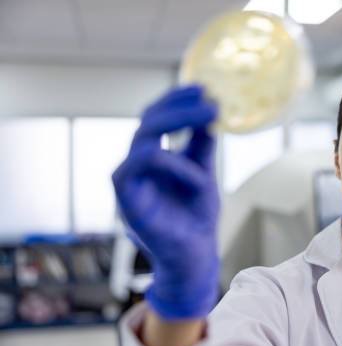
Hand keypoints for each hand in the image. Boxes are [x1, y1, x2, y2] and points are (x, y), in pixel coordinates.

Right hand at [112, 85, 219, 319]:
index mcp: (151, 160)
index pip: (155, 120)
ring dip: (178, 124)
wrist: (194, 258)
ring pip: (142, 141)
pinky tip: (199, 175)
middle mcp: (137, 168)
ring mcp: (130, 184)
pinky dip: (173, 167)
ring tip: (210, 118)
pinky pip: (139, 169)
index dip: (175, 101)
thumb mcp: (203, 174)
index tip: (203, 87)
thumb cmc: (195, 218)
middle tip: (208, 98)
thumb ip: (200, 147)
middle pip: (146, 124)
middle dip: (178, 107)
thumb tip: (208, 114)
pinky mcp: (128, 203)